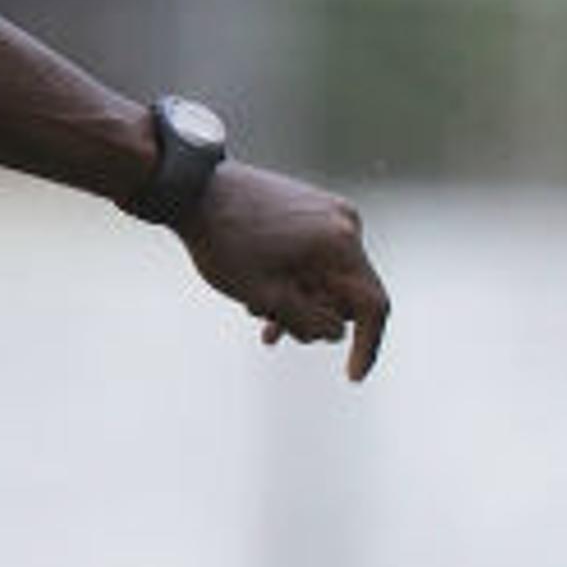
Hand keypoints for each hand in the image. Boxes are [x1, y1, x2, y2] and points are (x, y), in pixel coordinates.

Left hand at [174, 163, 391, 380]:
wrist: (194, 189)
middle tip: (271, 332)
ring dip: (300, 300)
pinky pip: (316, 256)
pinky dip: (296, 279)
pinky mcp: (311, 206)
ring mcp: (328, 211)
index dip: (367, 346)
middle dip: (315, 319)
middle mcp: (344, 223)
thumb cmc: (225, 242)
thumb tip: (336, 334)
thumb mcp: (266, 297)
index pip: (372, 306)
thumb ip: (308, 323)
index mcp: (340, 243)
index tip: (352, 378)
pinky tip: (261, 297)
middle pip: (347, 292)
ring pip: (327, 276)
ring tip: (255, 311)